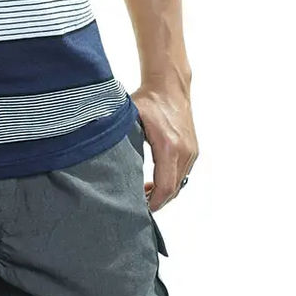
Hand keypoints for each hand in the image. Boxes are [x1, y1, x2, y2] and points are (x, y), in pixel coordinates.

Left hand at [130, 79, 197, 212]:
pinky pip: (183, 174)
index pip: (165, 186)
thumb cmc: (148, 100)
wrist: (169, 86)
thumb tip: (102, 157)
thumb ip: (120, 139)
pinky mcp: (193, 149)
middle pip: (173, 190)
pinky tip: (155, 182)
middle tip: (138, 204)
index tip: (141, 209)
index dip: (154, 202)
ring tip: (144, 194)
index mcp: (168, 146)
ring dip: (164, 192)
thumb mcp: (129, 118)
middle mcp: (184, 151)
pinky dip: (171, 182)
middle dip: (157, 201)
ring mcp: (191, 151)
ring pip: (180, 183)